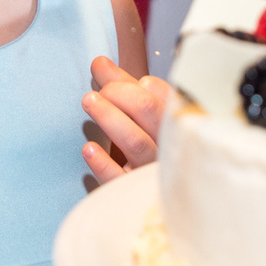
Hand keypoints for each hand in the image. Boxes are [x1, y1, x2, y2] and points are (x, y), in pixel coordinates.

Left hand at [82, 55, 167, 183]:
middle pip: (149, 110)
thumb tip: (99, 62)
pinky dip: (103, 163)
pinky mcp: (135, 195)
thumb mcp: (142, 117)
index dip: (137, 84)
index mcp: (177, 124)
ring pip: (136, 141)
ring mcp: (153, 171)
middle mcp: (169, 146)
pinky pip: (120, 179)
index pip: (163, 94)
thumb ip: (123, 87)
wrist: (157, 204)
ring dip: (109, 118)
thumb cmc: (149, 149)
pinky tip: (88, 148)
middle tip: (100, 90)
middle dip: (120, 92)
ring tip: (88, 101)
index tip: (117, 82)